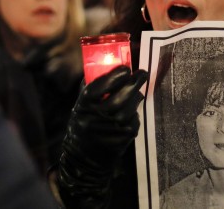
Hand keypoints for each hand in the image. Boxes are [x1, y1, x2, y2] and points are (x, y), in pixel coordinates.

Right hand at [57, 65, 147, 208]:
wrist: (85, 158)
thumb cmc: (84, 123)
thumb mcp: (81, 105)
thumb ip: (92, 87)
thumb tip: (108, 65)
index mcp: (84, 106)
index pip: (100, 87)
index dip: (115, 76)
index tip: (125, 68)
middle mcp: (98, 117)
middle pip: (121, 95)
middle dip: (135, 81)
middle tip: (142, 73)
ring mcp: (113, 128)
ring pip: (132, 105)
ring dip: (136, 95)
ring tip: (135, 90)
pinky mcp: (125, 135)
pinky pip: (135, 117)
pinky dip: (134, 111)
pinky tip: (129, 111)